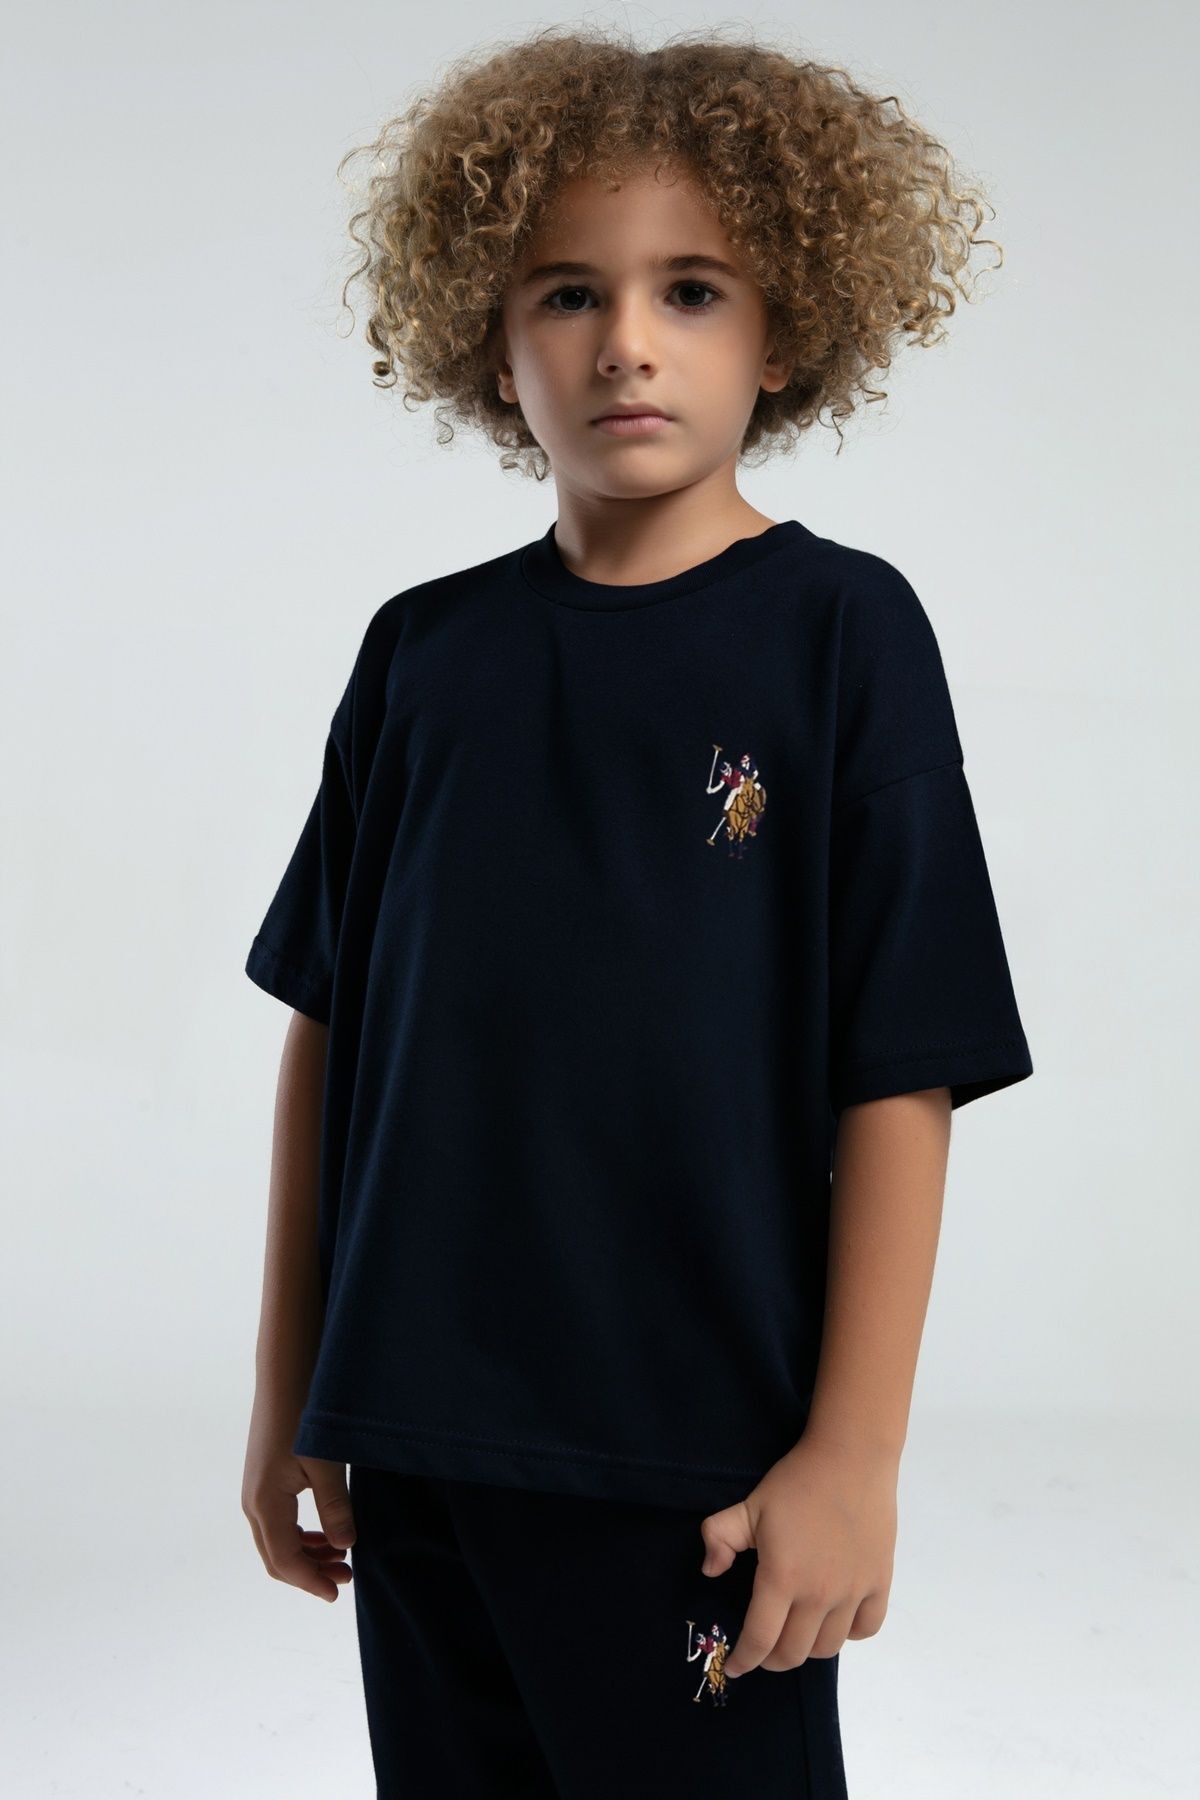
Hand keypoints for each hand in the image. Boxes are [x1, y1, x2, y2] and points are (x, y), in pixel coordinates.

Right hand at [243, 1426, 355, 1603]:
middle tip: (347, 1576)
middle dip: (310, 1573)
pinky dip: (300, 1537)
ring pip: (277, 1542)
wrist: (284, 1377)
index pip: (285, 1561)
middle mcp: (253, 1504)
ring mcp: (255, 1493)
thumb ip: (335, 1507)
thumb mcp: (325, 1463)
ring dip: (307, 1556)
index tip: (337, 1593)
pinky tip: (325, 1534)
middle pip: (277, 1558)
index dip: (311, 1582)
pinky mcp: (263, 1482)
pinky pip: (278, 1524)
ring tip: (341, 1556)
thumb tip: (345, 1546)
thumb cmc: (304, 1417)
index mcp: (265, 1504)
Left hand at [699, 1431, 897, 1675]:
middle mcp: (819, 1595)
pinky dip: (849, 1634)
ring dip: (807, 1649)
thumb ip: (720, 1538)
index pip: (761, 1639)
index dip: (745, 1660)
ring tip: (796, 1634)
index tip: (736, 1667)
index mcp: (782, 1578)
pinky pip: (866, 1629)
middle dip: (772, 1661)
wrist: (851, 1458)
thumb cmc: (796, 1481)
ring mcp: (853, 1592)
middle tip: (763, 1651)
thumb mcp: (749, 1505)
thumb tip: (710, 1572)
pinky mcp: (879, 1582)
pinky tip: (836, 1621)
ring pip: (829, 1647)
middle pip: (794, 1653)